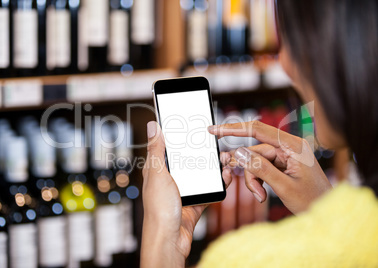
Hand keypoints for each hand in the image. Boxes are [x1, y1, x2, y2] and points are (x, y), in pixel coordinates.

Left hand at [141, 121, 232, 267]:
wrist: (169, 241)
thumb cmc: (158, 209)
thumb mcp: (157, 174)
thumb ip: (157, 150)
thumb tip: (153, 126)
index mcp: (159, 171)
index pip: (170, 148)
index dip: (181, 138)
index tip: (194, 127)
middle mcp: (171, 180)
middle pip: (190, 162)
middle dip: (204, 154)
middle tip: (217, 146)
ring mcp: (184, 192)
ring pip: (202, 176)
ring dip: (214, 168)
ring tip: (226, 161)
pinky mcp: (195, 204)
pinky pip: (209, 191)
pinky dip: (219, 185)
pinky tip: (226, 177)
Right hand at [208, 120, 331, 213]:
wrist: (326, 212)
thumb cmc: (312, 200)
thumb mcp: (283, 186)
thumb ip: (260, 168)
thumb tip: (239, 152)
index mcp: (293, 145)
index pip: (258, 129)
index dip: (233, 129)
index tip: (214, 130)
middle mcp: (289, 146)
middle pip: (255, 151)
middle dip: (250, 172)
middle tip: (256, 192)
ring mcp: (286, 155)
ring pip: (256, 161)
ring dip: (254, 179)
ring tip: (261, 195)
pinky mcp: (283, 163)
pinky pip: (261, 167)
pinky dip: (259, 180)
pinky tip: (264, 193)